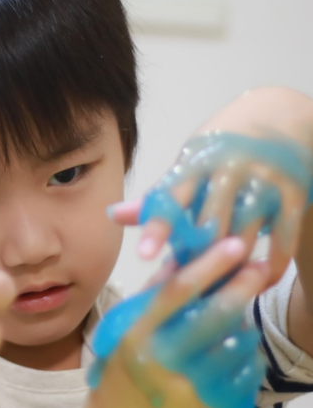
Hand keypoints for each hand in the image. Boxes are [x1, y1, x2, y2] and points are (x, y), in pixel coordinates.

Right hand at [88, 236, 264, 407]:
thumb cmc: (119, 377)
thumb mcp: (122, 334)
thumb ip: (150, 298)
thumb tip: (177, 258)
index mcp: (135, 336)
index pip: (175, 293)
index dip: (208, 265)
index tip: (234, 245)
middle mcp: (160, 362)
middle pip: (212, 316)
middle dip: (241, 286)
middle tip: (261, 266)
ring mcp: (187, 389)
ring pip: (234, 345)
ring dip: (246, 323)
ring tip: (243, 315)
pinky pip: (243, 374)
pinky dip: (247, 357)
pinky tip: (240, 349)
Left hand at [112, 88, 312, 286]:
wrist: (282, 116)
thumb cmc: (221, 149)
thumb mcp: (189, 163)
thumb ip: (158, 195)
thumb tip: (113, 216)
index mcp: (195, 163)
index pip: (171, 197)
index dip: (157, 227)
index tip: (143, 255)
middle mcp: (229, 171)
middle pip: (208, 227)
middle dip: (194, 260)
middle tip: (180, 287)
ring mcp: (264, 183)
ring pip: (242, 238)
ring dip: (227, 269)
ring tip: (213, 291)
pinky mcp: (294, 195)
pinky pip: (282, 242)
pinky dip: (268, 268)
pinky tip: (256, 282)